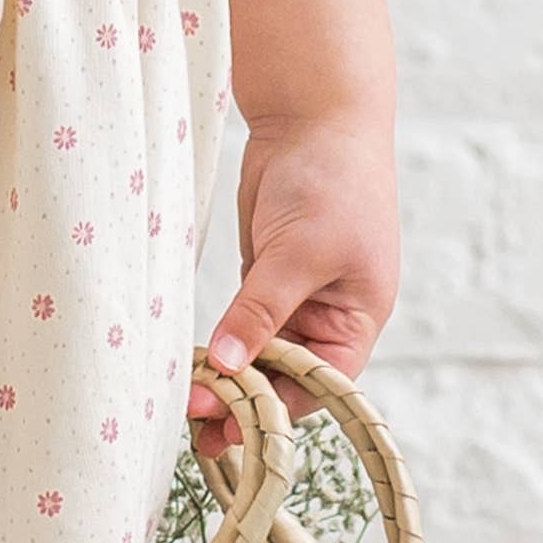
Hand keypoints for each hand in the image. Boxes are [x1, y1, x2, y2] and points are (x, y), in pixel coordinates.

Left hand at [187, 110, 398, 460]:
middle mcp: (329, 315)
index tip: (231, 427)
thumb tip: (227, 366)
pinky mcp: (264, 276)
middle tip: (195, 423)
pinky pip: (241, 324)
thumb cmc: (330, 180)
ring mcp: (295, 296)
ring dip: (226, 377)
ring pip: (259, 353)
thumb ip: (261, 311)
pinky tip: (191, 364)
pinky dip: (219, 345)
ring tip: (184, 404)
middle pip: (286, 375)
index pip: (321, 382)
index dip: (279, 407)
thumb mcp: (298, 253)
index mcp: (358, 318)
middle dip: (245, 399)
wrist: (312, 115)